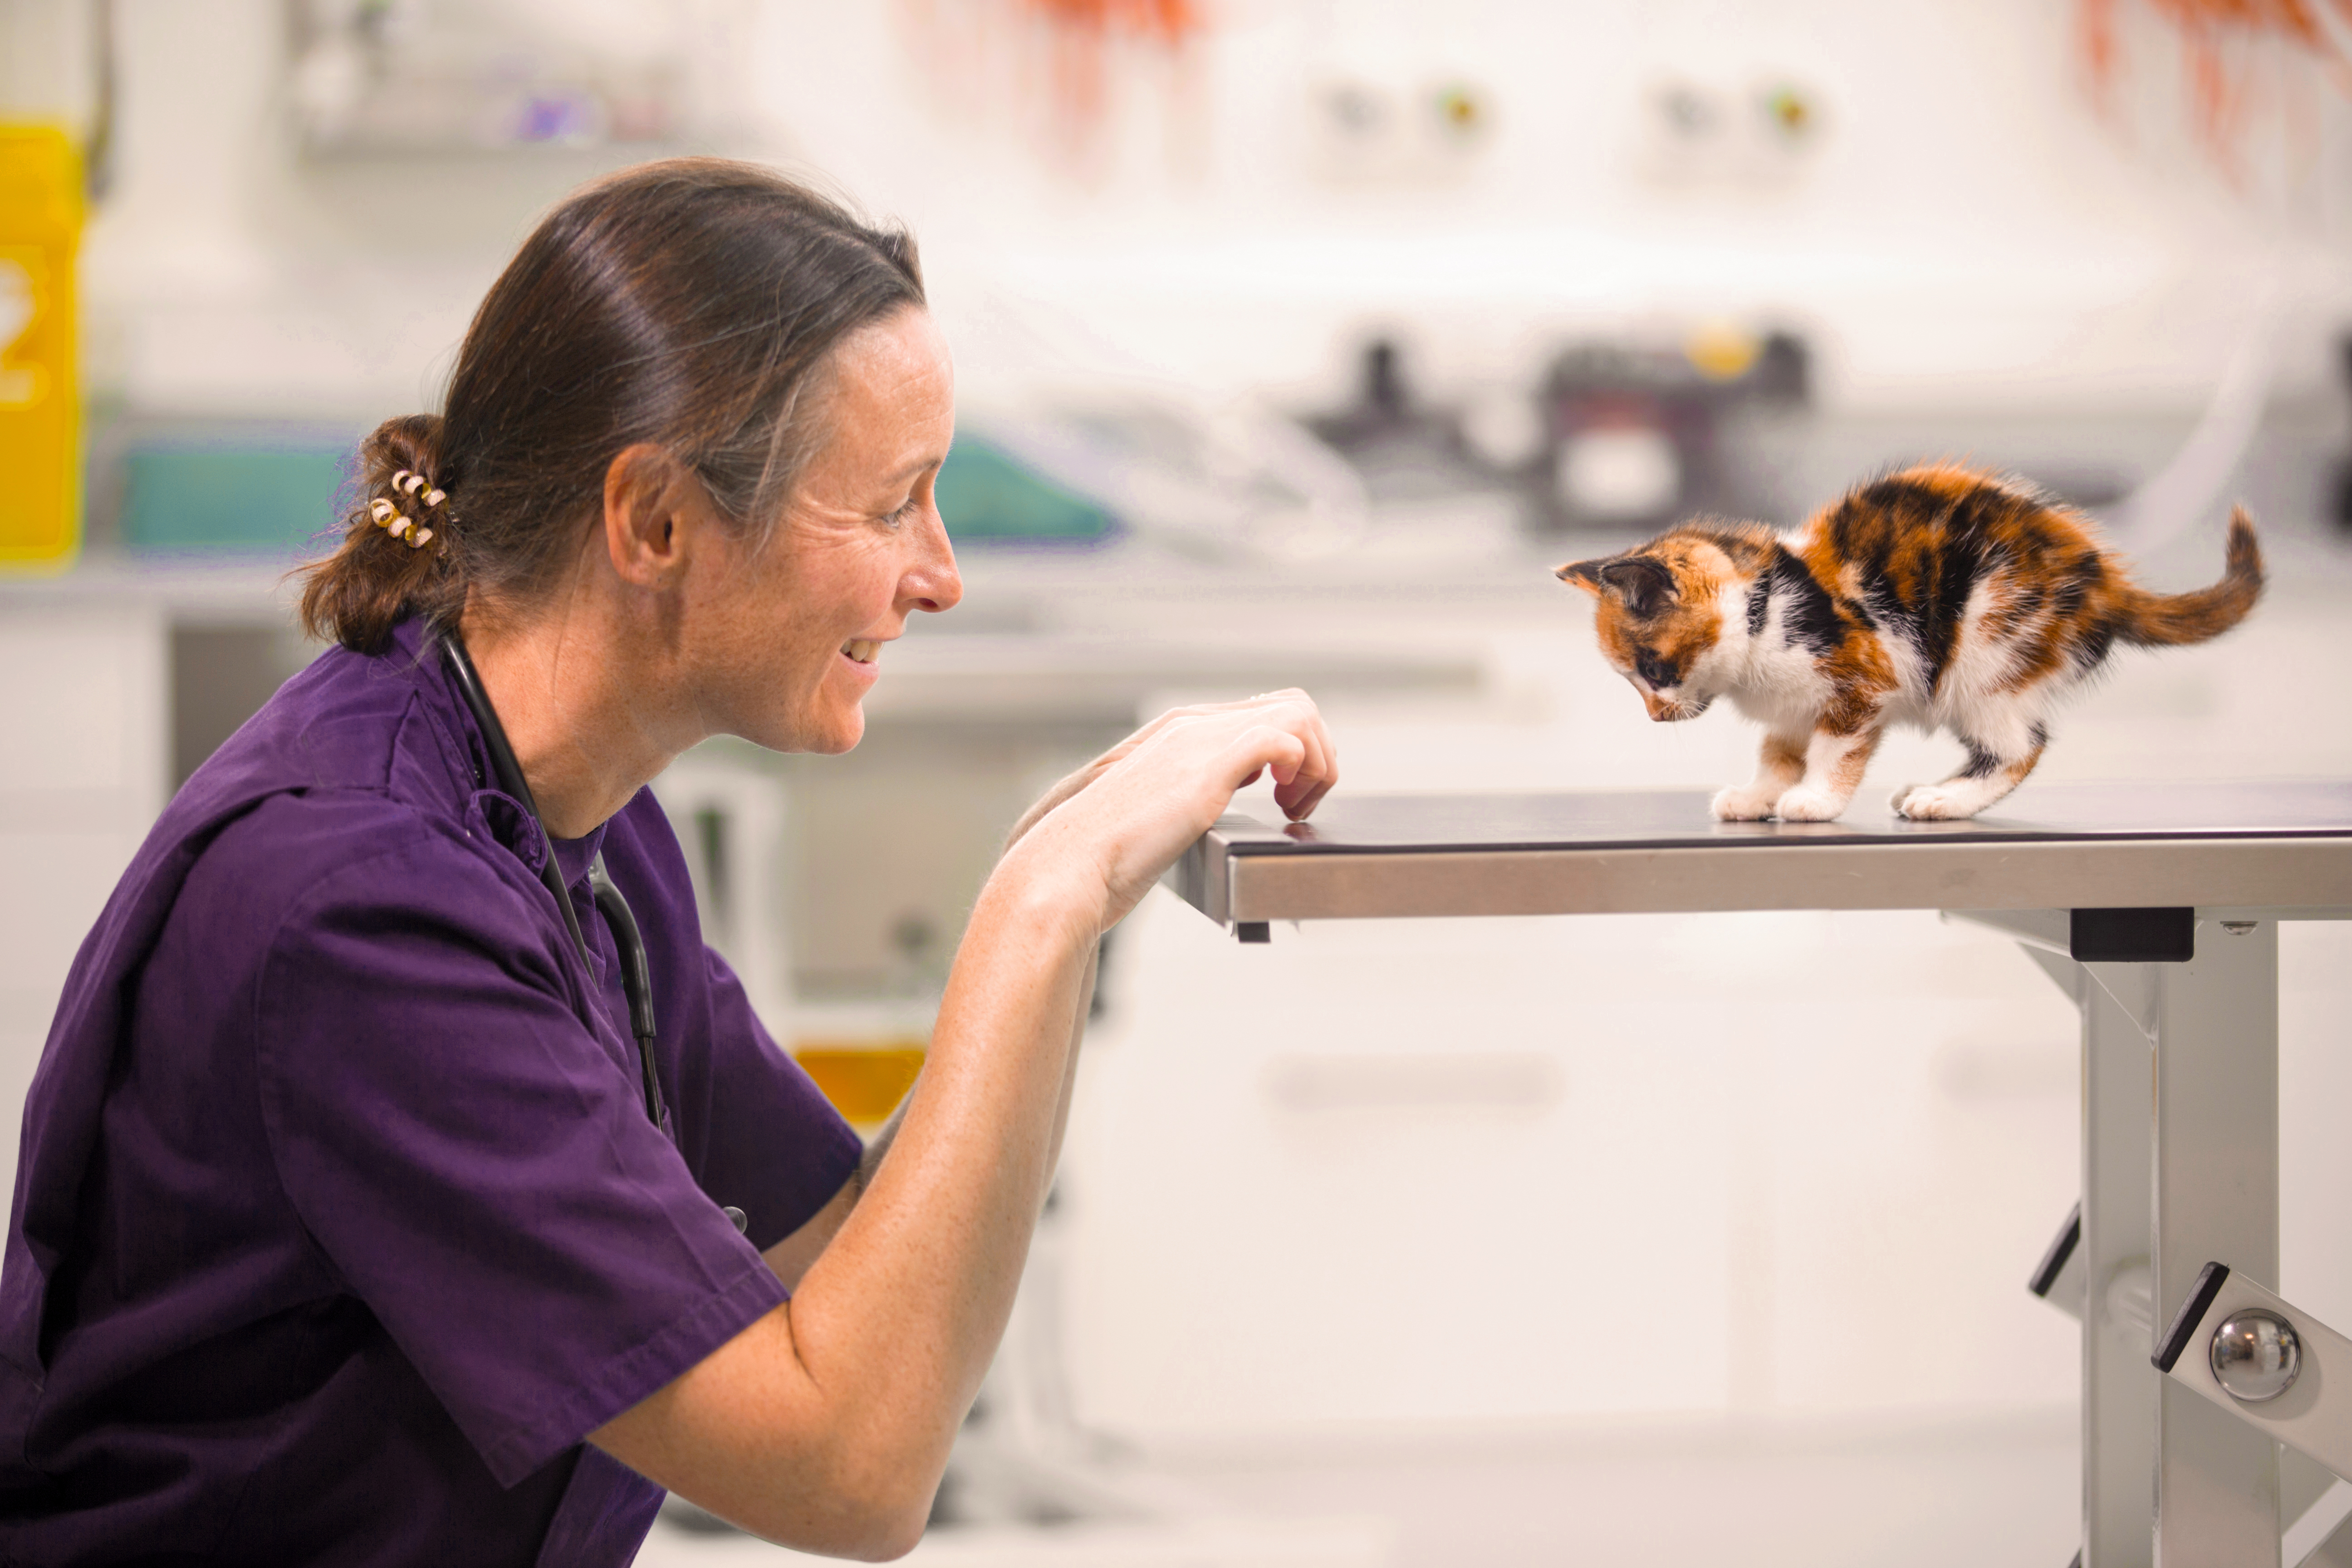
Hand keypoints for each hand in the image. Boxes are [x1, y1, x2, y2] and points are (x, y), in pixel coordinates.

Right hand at [997, 690, 1336, 932]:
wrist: (1071, 863)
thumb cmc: (1107, 851)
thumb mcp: (1159, 806)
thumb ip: (1193, 787)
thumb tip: (1232, 786)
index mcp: (1182, 731)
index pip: (1265, 711)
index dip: (1293, 751)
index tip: (1285, 795)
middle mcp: (1194, 726)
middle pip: (1293, 705)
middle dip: (1315, 754)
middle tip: (1298, 803)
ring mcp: (1200, 743)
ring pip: (1299, 714)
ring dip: (1316, 762)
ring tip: (1295, 806)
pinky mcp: (1207, 772)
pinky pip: (1281, 740)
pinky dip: (1301, 767)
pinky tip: (1281, 801)